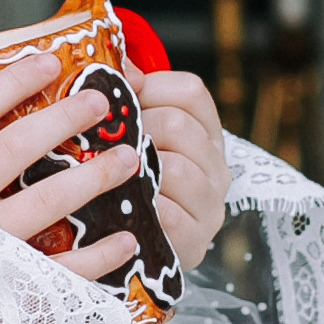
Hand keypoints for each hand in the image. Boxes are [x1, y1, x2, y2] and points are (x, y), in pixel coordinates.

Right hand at [0, 52, 148, 279]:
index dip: (13, 79)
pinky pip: (66, 267)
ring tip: (130, 159)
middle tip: (102, 102)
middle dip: (67, 115)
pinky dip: (102, 254)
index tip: (48, 61)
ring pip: (52, 196)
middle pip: (22, 144)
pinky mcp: (6, 289)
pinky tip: (127, 238)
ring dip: (97, 175)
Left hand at [130, 65, 229, 272]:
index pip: (190, 92)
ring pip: (176, 167)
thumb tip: (119, 66)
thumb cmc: (127, 189)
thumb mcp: (133, 141)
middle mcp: (217, 168)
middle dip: (136, 131)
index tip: (121, 103)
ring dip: (136, 171)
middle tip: (106, 146)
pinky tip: (122, 210)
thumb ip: (129, 102)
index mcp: (205, 135)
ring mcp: (210, 207)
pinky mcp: (195, 242)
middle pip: (178, 125)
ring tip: (112, 178)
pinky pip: (168, 214)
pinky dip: (141, 209)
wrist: (134, 257)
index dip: (150, 89)